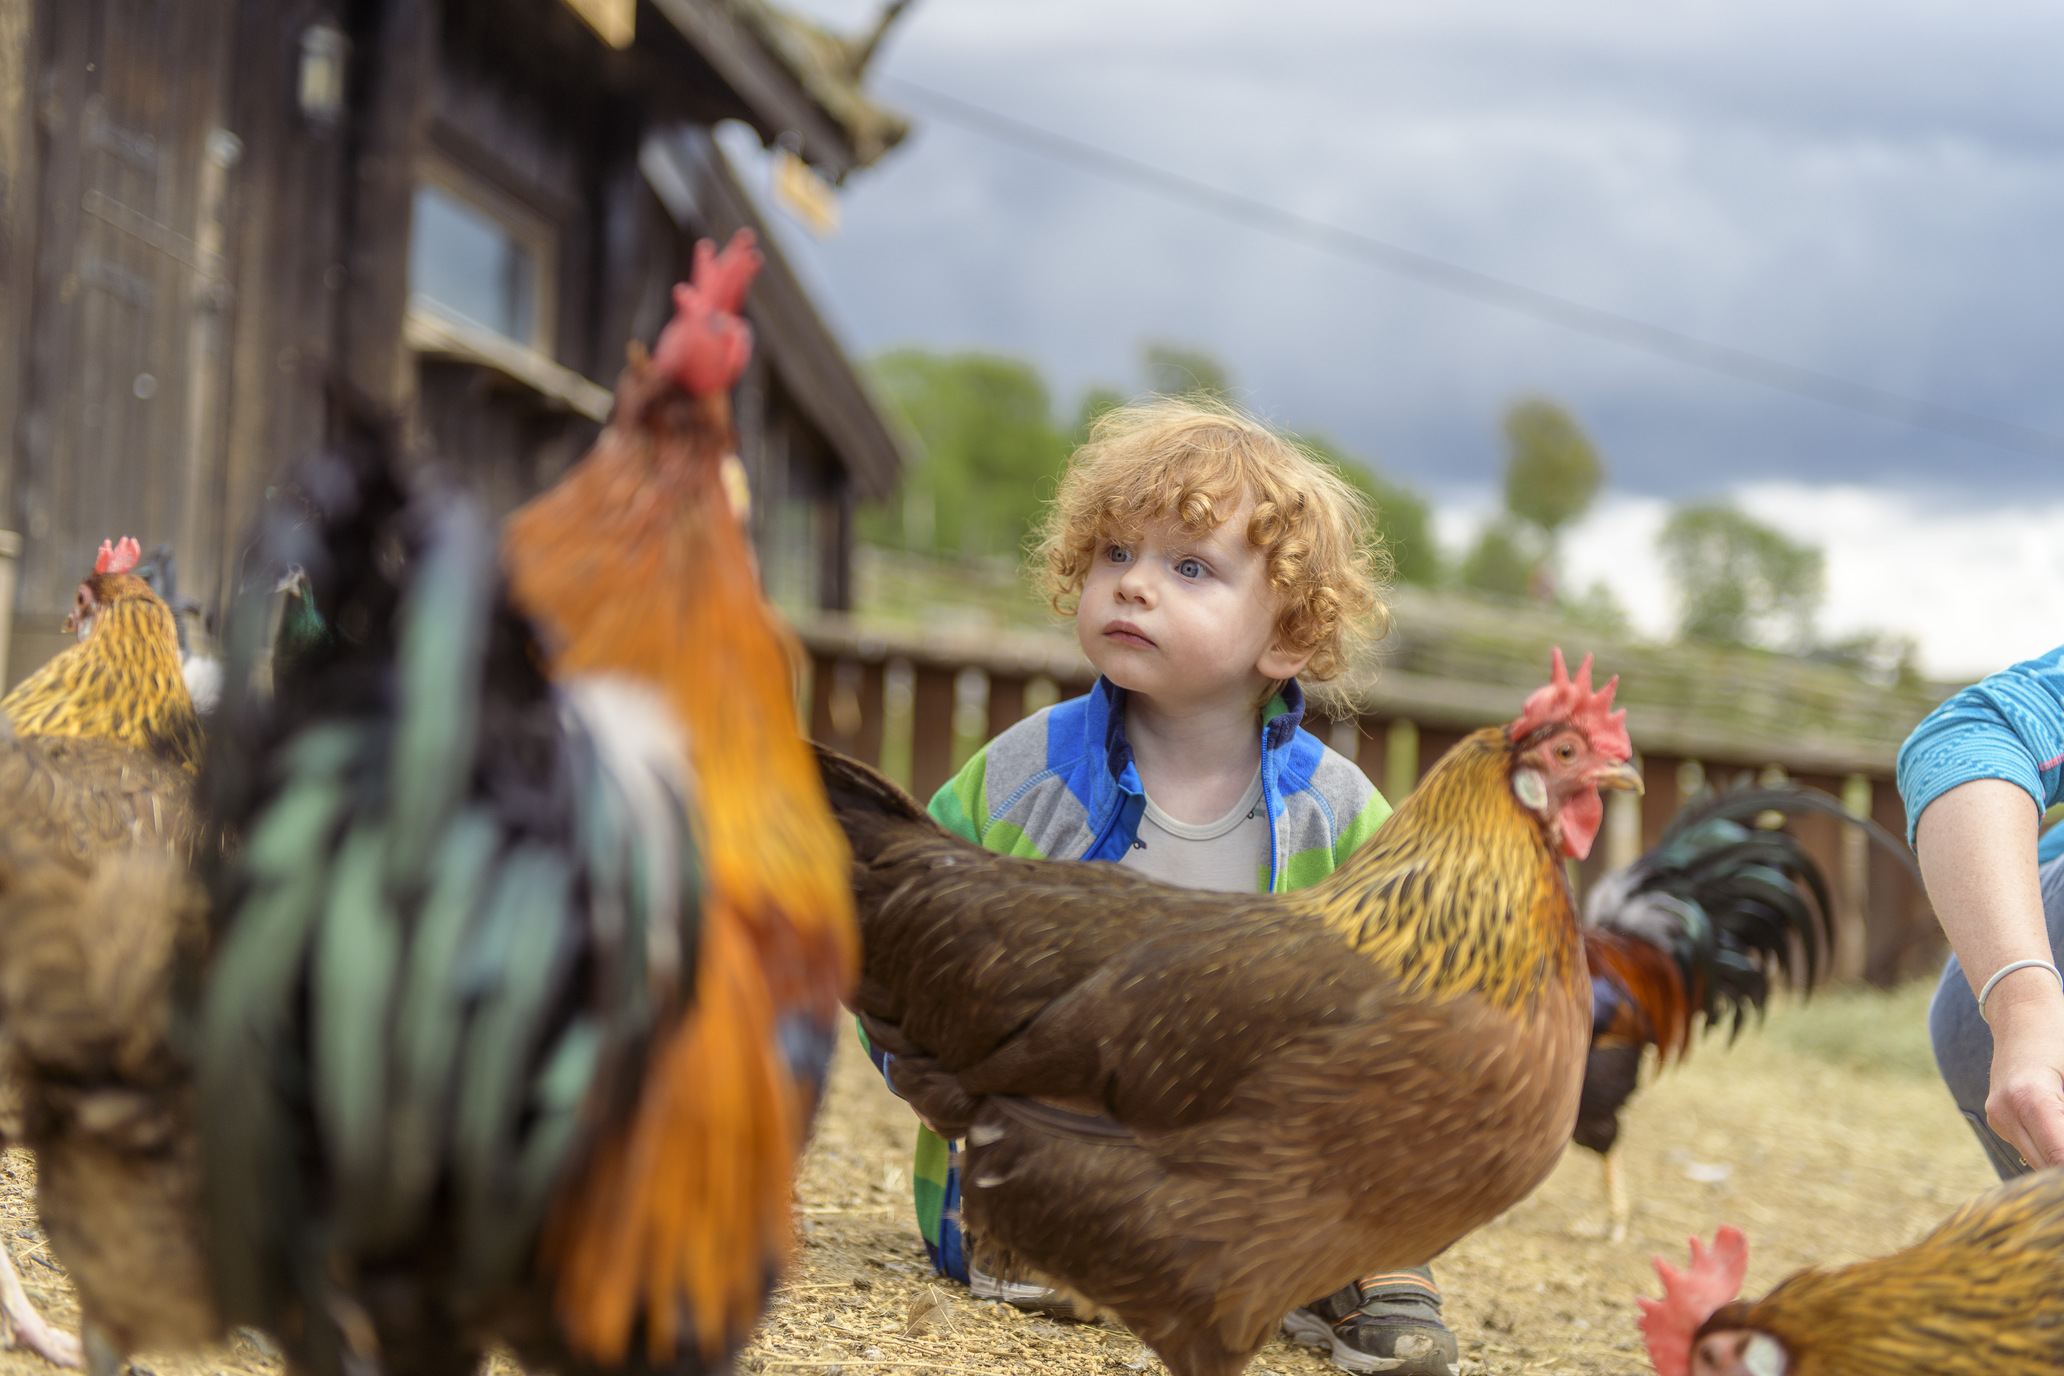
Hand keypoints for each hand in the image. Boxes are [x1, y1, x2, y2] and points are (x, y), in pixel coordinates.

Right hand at [1983, 973, 2063, 1168]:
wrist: (2023, 1016)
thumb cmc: (2060, 1039)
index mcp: (2029, 1097)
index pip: (2060, 1157)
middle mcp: (2005, 1112)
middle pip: (2049, 1166)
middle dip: (2062, 1168)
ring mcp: (1997, 1119)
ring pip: (2040, 1163)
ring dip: (2059, 1160)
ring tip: (2062, 1131)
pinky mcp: (1998, 1122)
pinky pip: (2033, 1151)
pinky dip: (2053, 1153)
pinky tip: (2058, 1137)